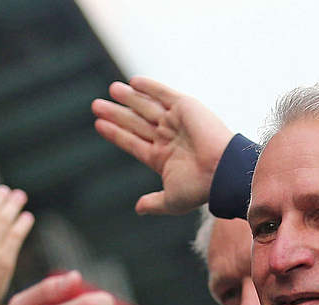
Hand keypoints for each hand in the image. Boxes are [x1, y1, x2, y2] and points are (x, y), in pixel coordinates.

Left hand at [92, 77, 233, 214]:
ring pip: (146, 107)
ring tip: (111, 89)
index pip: (132, 143)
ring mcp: (176, 122)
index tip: (99, 125)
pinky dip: (150, 87)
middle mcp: (168, 138)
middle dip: (117, 114)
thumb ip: (154, 203)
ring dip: (129, 98)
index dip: (116, 134)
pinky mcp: (186, 107)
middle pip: (135, 123)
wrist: (223, 171)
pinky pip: (164, 94)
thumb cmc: (200, 188)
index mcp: (162, 158)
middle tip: (96, 105)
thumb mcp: (172, 200)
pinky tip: (133, 82)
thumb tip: (138, 209)